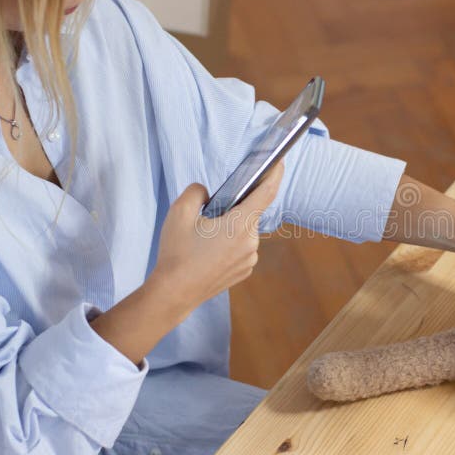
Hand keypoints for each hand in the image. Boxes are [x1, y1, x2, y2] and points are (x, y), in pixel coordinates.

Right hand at [148, 161, 284, 309]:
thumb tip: (207, 193)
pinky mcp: (245, 270)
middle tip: (211, 212)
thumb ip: (196, 192)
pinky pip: (242, 247)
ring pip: (245, 231)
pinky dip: (231, 242)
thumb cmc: (177, 254)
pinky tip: (210, 250)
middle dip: (234, 207)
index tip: (280, 161)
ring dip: (232, 226)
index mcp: (240, 225)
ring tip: (206, 235)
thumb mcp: (179, 213)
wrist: (174, 293)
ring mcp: (250, 258)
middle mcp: (251, 242)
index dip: (275, 174)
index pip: (266, 193)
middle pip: (250, 213)